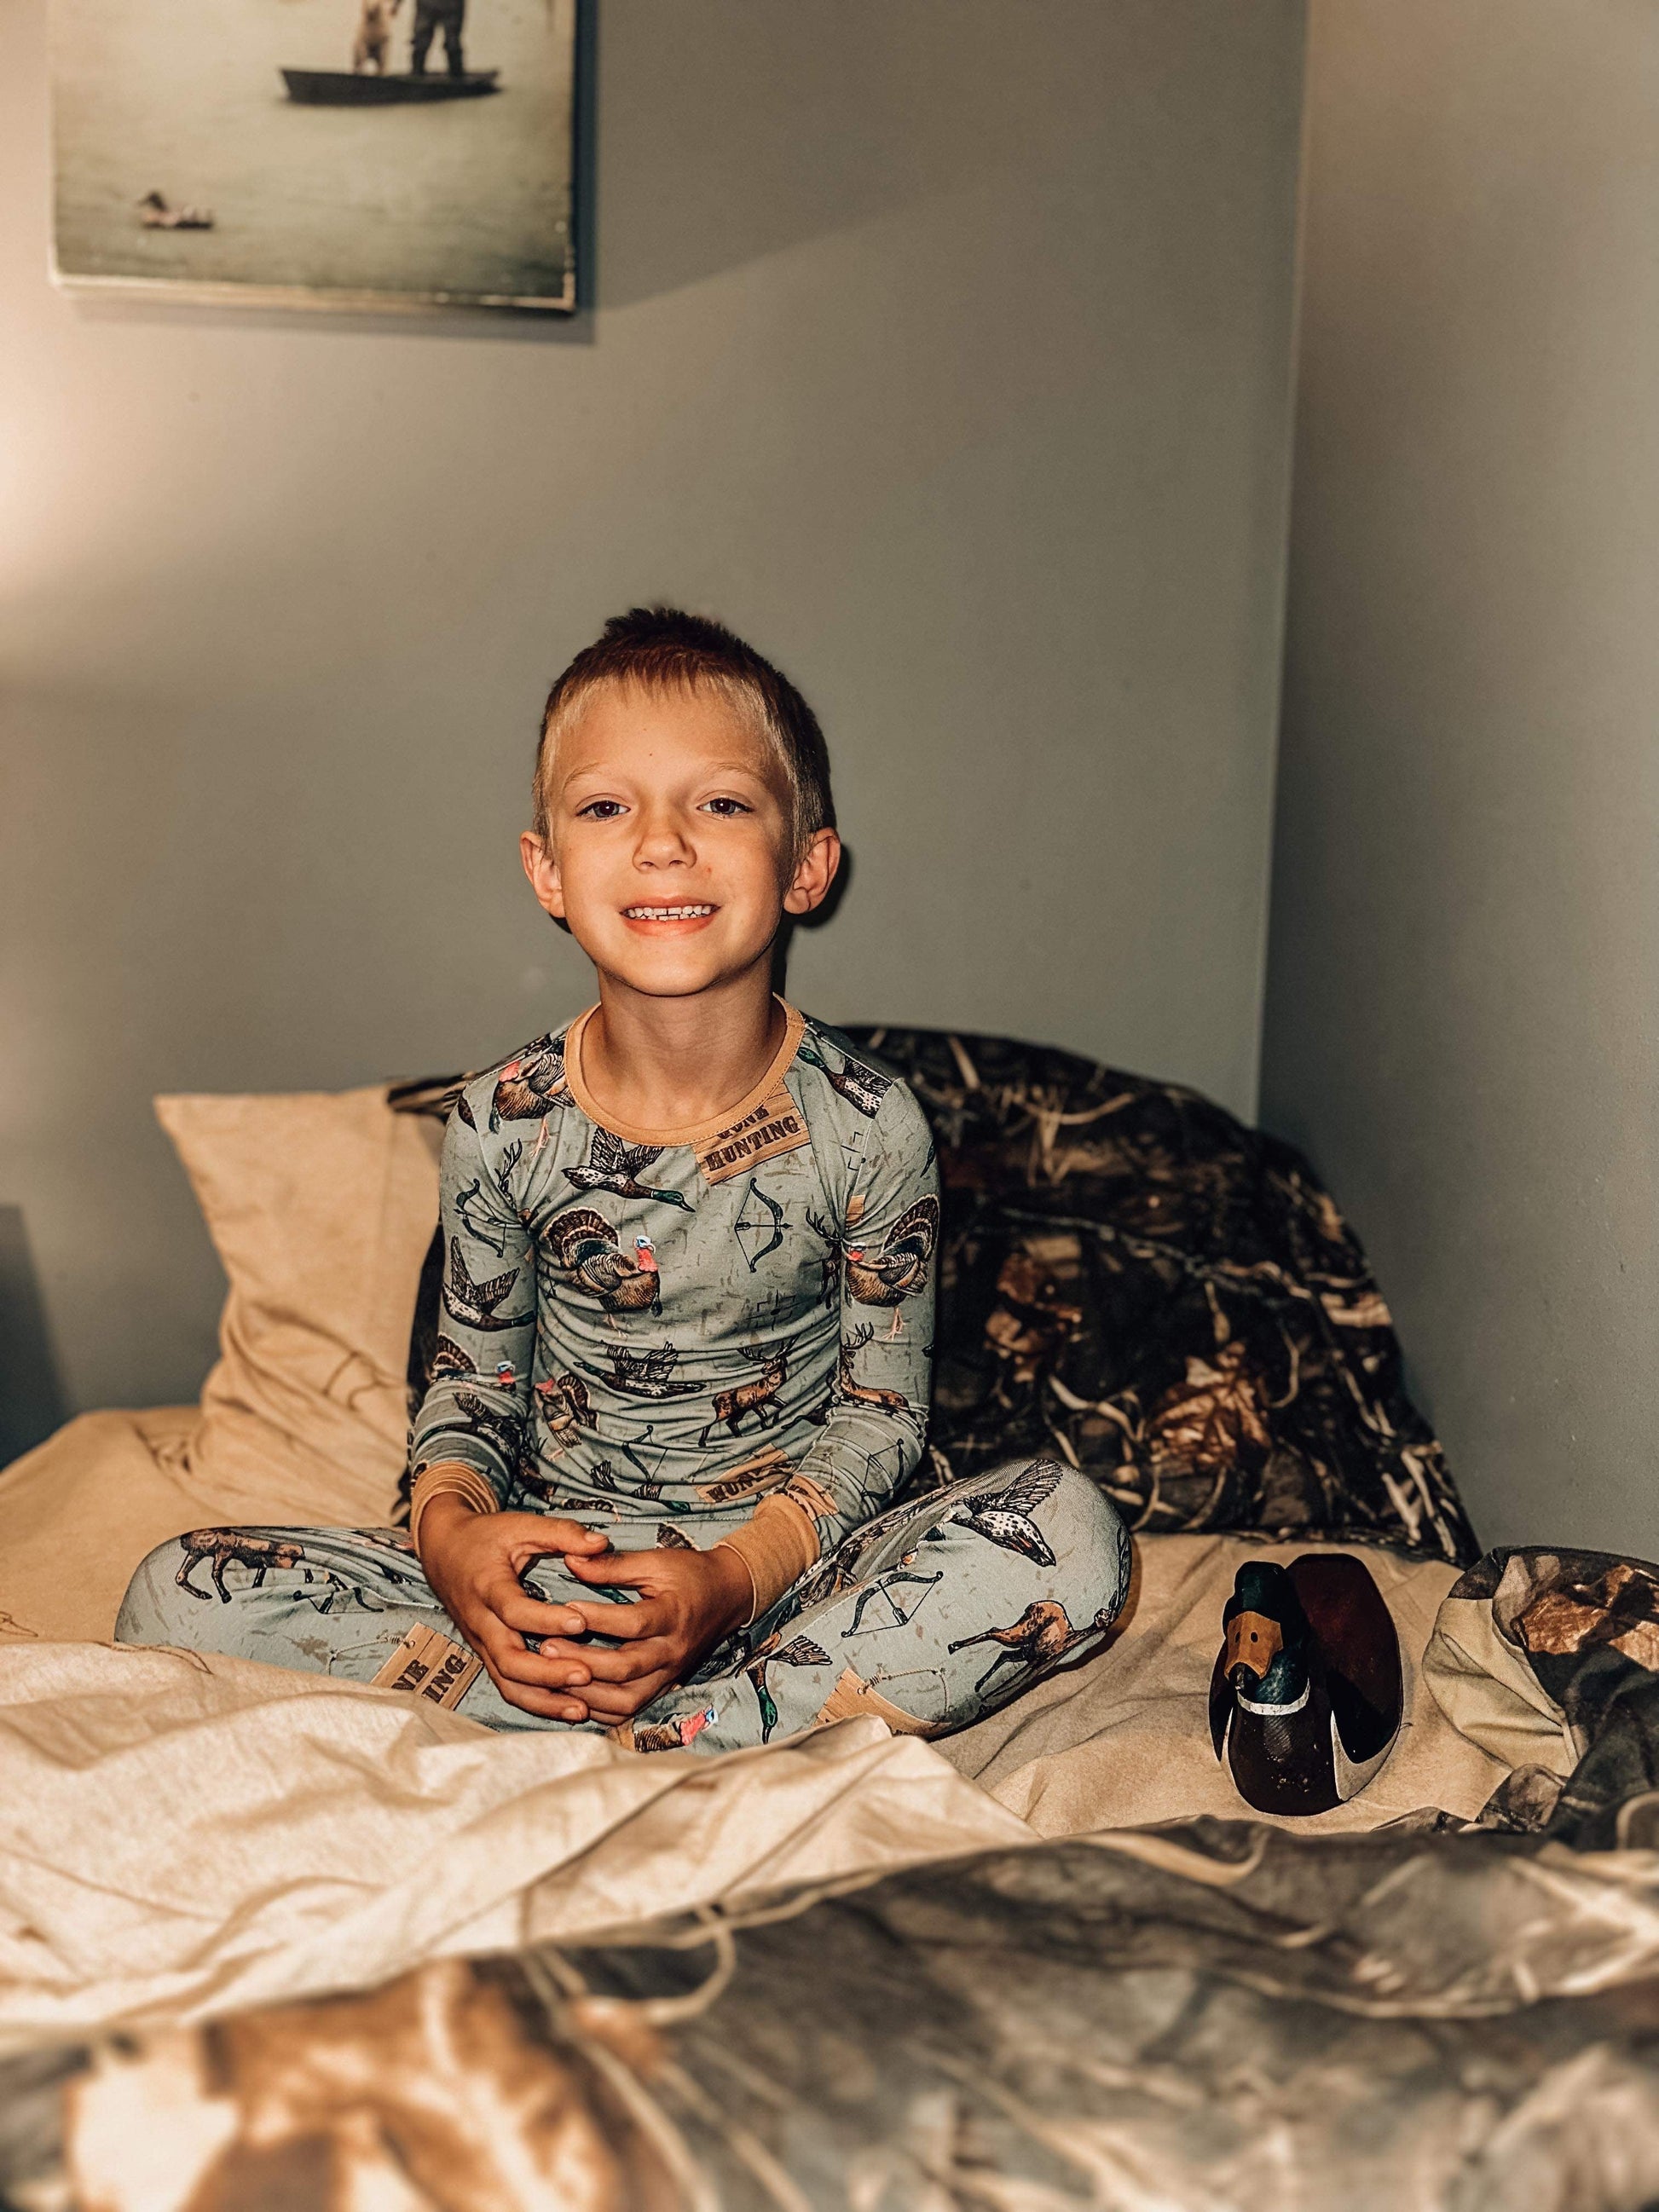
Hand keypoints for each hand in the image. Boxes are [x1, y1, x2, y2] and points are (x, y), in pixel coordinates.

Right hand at [417, 1494, 609, 1720]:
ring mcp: (482, 1642)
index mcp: (487, 1586)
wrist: (443, 1551)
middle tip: (586, 1674)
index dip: (545, 1620)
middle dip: (547, 1673)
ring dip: (543, 1699)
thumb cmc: (485, 1537)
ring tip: (581, 1708)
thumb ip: (560, 1533)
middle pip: (507, 1659)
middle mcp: (481, 1621)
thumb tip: (602, 1543)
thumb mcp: (519, 1525)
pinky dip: (536, 1702)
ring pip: (506, 1682)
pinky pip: (508, 1685)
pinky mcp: (488, 1654)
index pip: (513, 1611)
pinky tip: (568, 1709)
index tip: (579, 1623)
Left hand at [537, 1543, 752, 1722]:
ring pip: (626, 1699)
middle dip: (582, 1661)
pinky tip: (572, 1696)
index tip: (565, 1609)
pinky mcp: (662, 1686)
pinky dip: (599, 1709)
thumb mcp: (656, 1561)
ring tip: (552, 1676)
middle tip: (546, 1648)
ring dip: (586, 1693)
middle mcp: (672, 1651)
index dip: (598, 1619)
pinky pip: (629, 1710)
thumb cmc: (689, 1574)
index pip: (633, 1623)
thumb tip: (571, 1561)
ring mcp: (668, 1674)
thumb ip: (613, 1565)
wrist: (726, 1596)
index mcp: (673, 1615)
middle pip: (625, 1669)